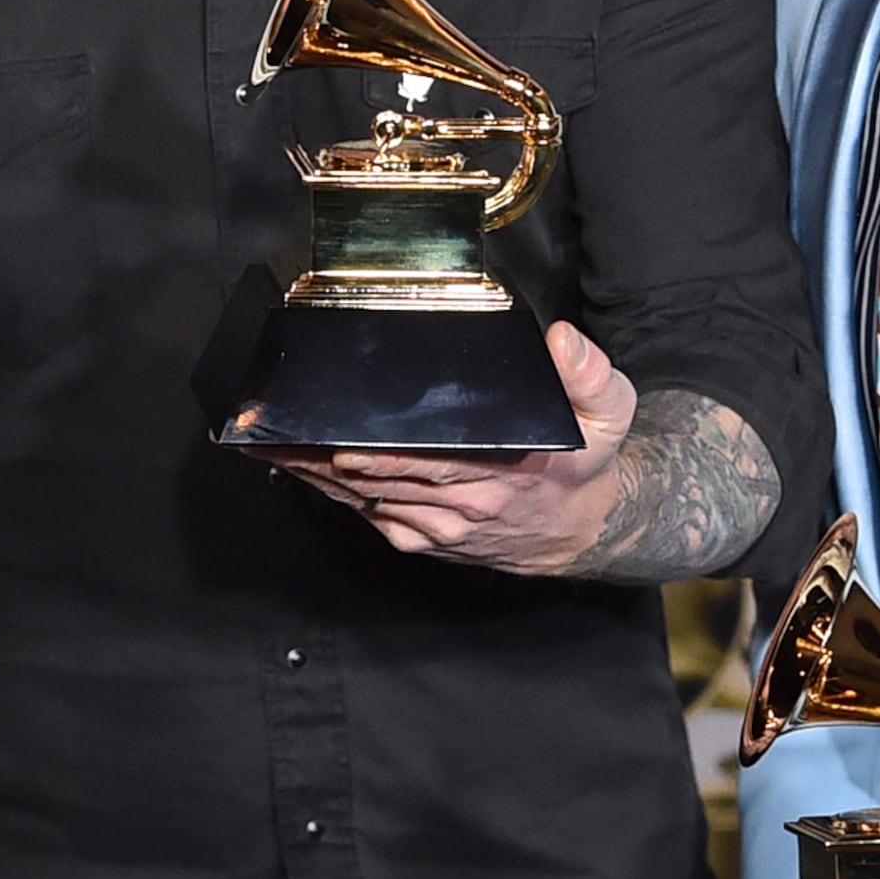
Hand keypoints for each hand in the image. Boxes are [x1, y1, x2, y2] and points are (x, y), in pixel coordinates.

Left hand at [276, 322, 634, 573]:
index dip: (382, 458)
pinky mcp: (428, 536)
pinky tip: (304, 472)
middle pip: (383, 481)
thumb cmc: (585, 462)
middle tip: (274, 436)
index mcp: (505, 470)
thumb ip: (591, 376)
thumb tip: (564, 342)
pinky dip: (336, 496)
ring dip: (317, 477)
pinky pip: (374, 515)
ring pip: (369, 500)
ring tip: (270, 448)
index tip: (340, 442)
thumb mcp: (609, 413)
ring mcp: (443, 526)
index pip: (432, 462)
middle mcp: (467, 503)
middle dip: (324, 459)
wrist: (586, 528)